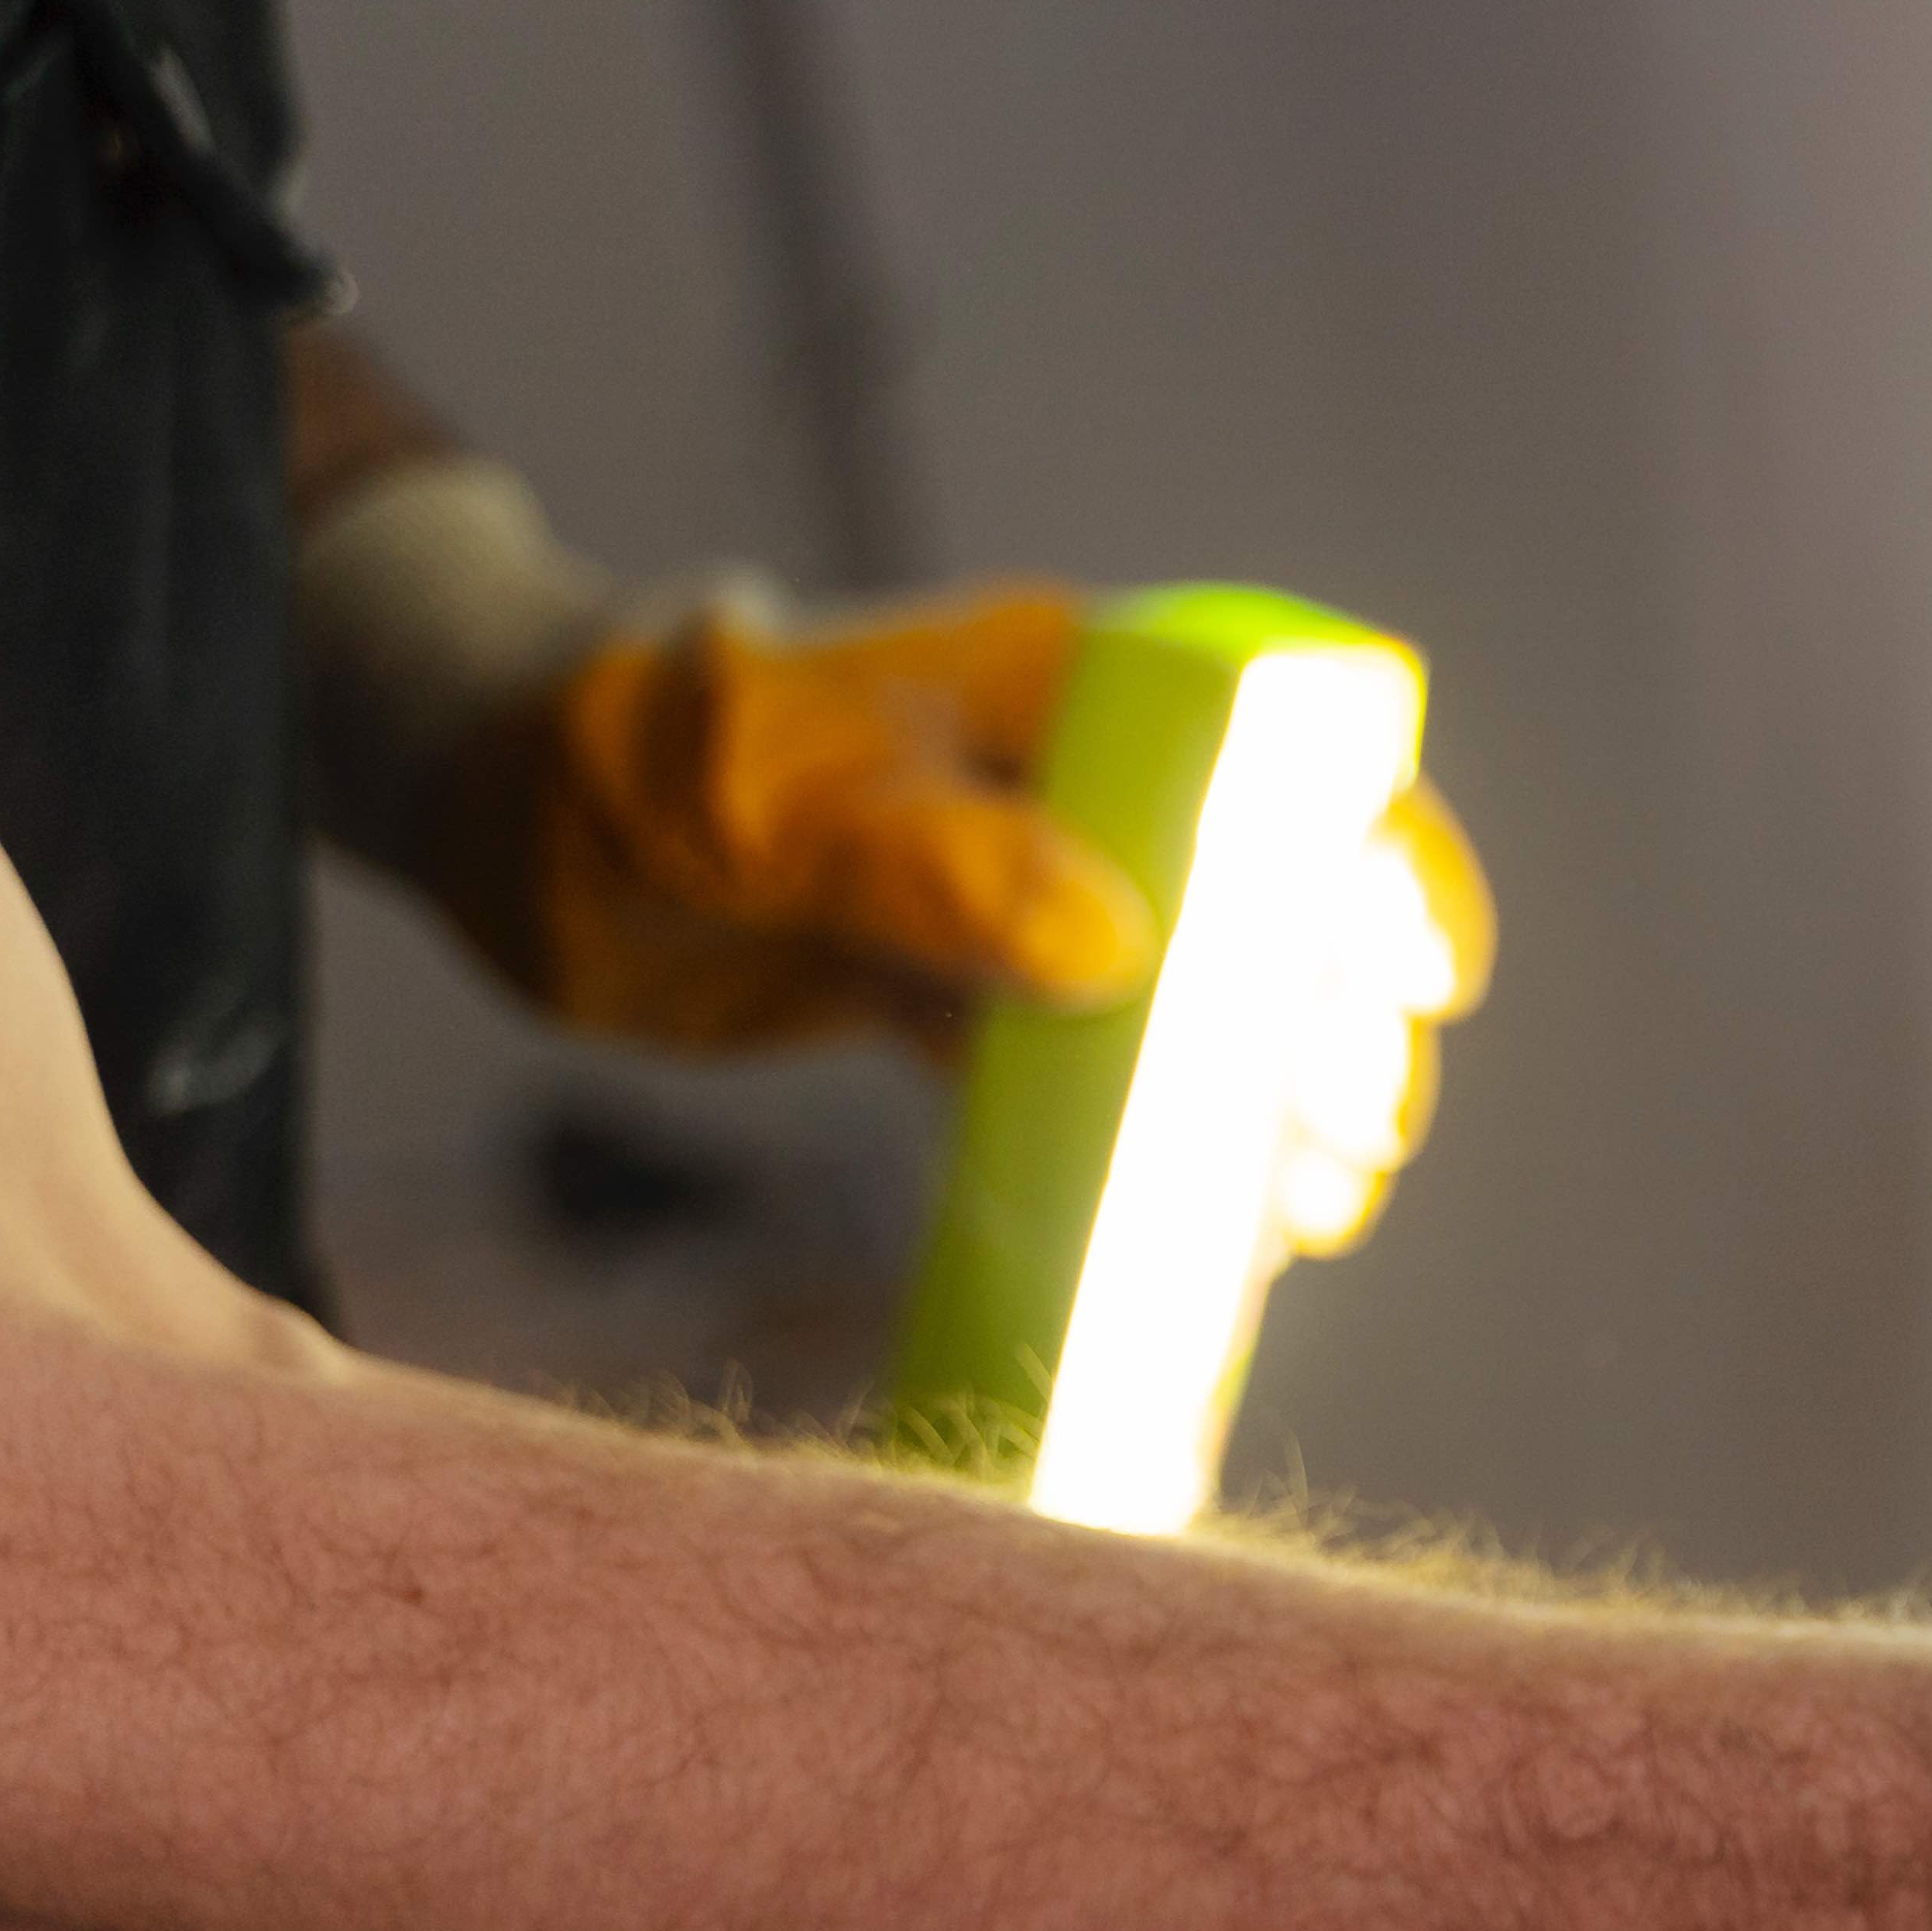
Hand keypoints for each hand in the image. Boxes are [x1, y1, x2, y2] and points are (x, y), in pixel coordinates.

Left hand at [436, 583, 1493, 1241]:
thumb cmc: (637, 755)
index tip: (1428, 973)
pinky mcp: (959, 993)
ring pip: (1193, 1007)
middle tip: (1359, 1138)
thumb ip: (942, 863)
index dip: (1381, 855)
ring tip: (1318, 1213)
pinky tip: (1209, 1244)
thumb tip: (1121, 948)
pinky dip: (1146, 1160)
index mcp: (1071, 685)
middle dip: (1335, 1022)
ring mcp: (1023, 892)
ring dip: (1260, 1109)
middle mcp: (1075, 784)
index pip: (1285, 754)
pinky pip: (1088, 1082)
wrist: (503, 822)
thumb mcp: (782, 798)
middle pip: (1267, 902)